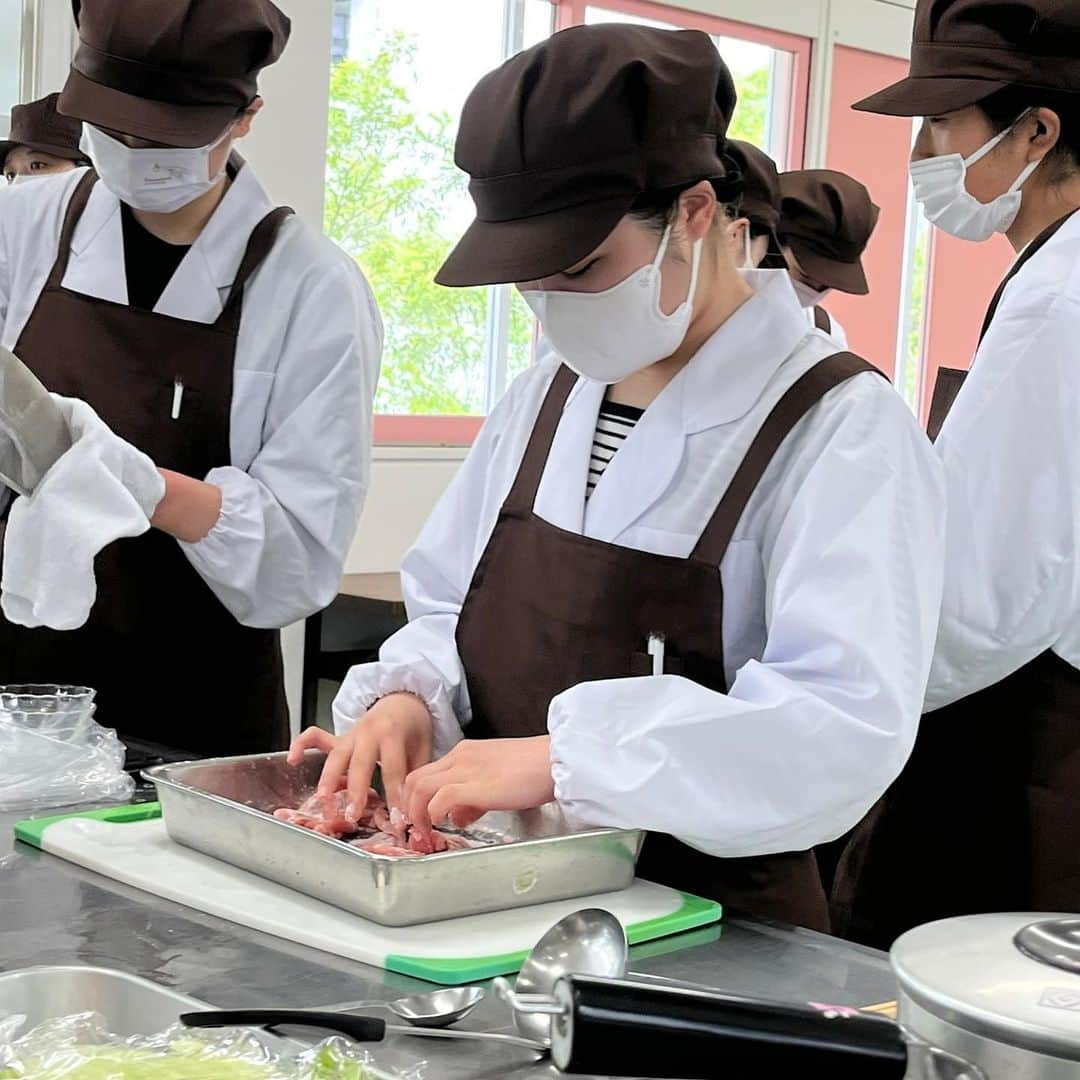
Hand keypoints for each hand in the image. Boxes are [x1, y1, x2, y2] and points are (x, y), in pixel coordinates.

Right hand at [286, 692, 433, 811]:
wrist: (403, 700)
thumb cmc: (413, 728)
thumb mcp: (424, 748)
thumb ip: (417, 775)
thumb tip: (417, 806)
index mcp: (393, 734)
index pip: (394, 770)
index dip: (396, 797)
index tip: (399, 821)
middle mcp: (368, 732)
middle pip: (360, 763)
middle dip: (356, 791)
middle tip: (353, 814)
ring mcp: (351, 734)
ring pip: (336, 757)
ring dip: (328, 780)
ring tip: (325, 802)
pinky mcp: (339, 737)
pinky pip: (315, 736)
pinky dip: (301, 745)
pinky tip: (292, 760)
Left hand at [402, 736, 555, 830]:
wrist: (555, 760)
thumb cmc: (534, 770)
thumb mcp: (496, 781)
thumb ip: (473, 798)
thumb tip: (458, 817)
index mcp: (465, 754)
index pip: (426, 773)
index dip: (416, 797)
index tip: (419, 816)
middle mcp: (460, 757)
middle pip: (414, 778)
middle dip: (409, 806)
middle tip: (416, 827)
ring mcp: (465, 769)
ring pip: (419, 786)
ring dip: (416, 812)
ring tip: (425, 831)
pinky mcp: (475, 785)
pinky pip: (439, 799)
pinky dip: (433, 813)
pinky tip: (442, 825)